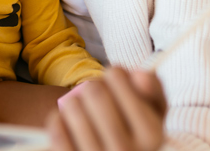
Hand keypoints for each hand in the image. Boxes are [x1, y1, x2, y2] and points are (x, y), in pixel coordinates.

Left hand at [47, 67, 166, 150]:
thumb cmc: (132, 124)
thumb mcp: (152, 108)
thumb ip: (152, 87)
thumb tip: (139, 76)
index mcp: (152, 135)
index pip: (119, 79)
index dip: (114, 74)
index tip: (115, 83)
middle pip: (94, 90)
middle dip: (92, 86)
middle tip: (96, 96)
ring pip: (73, 107)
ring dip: (74, 102)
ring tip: (82, 110)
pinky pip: (56, 127)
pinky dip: (59, 119)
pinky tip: (69, 123)